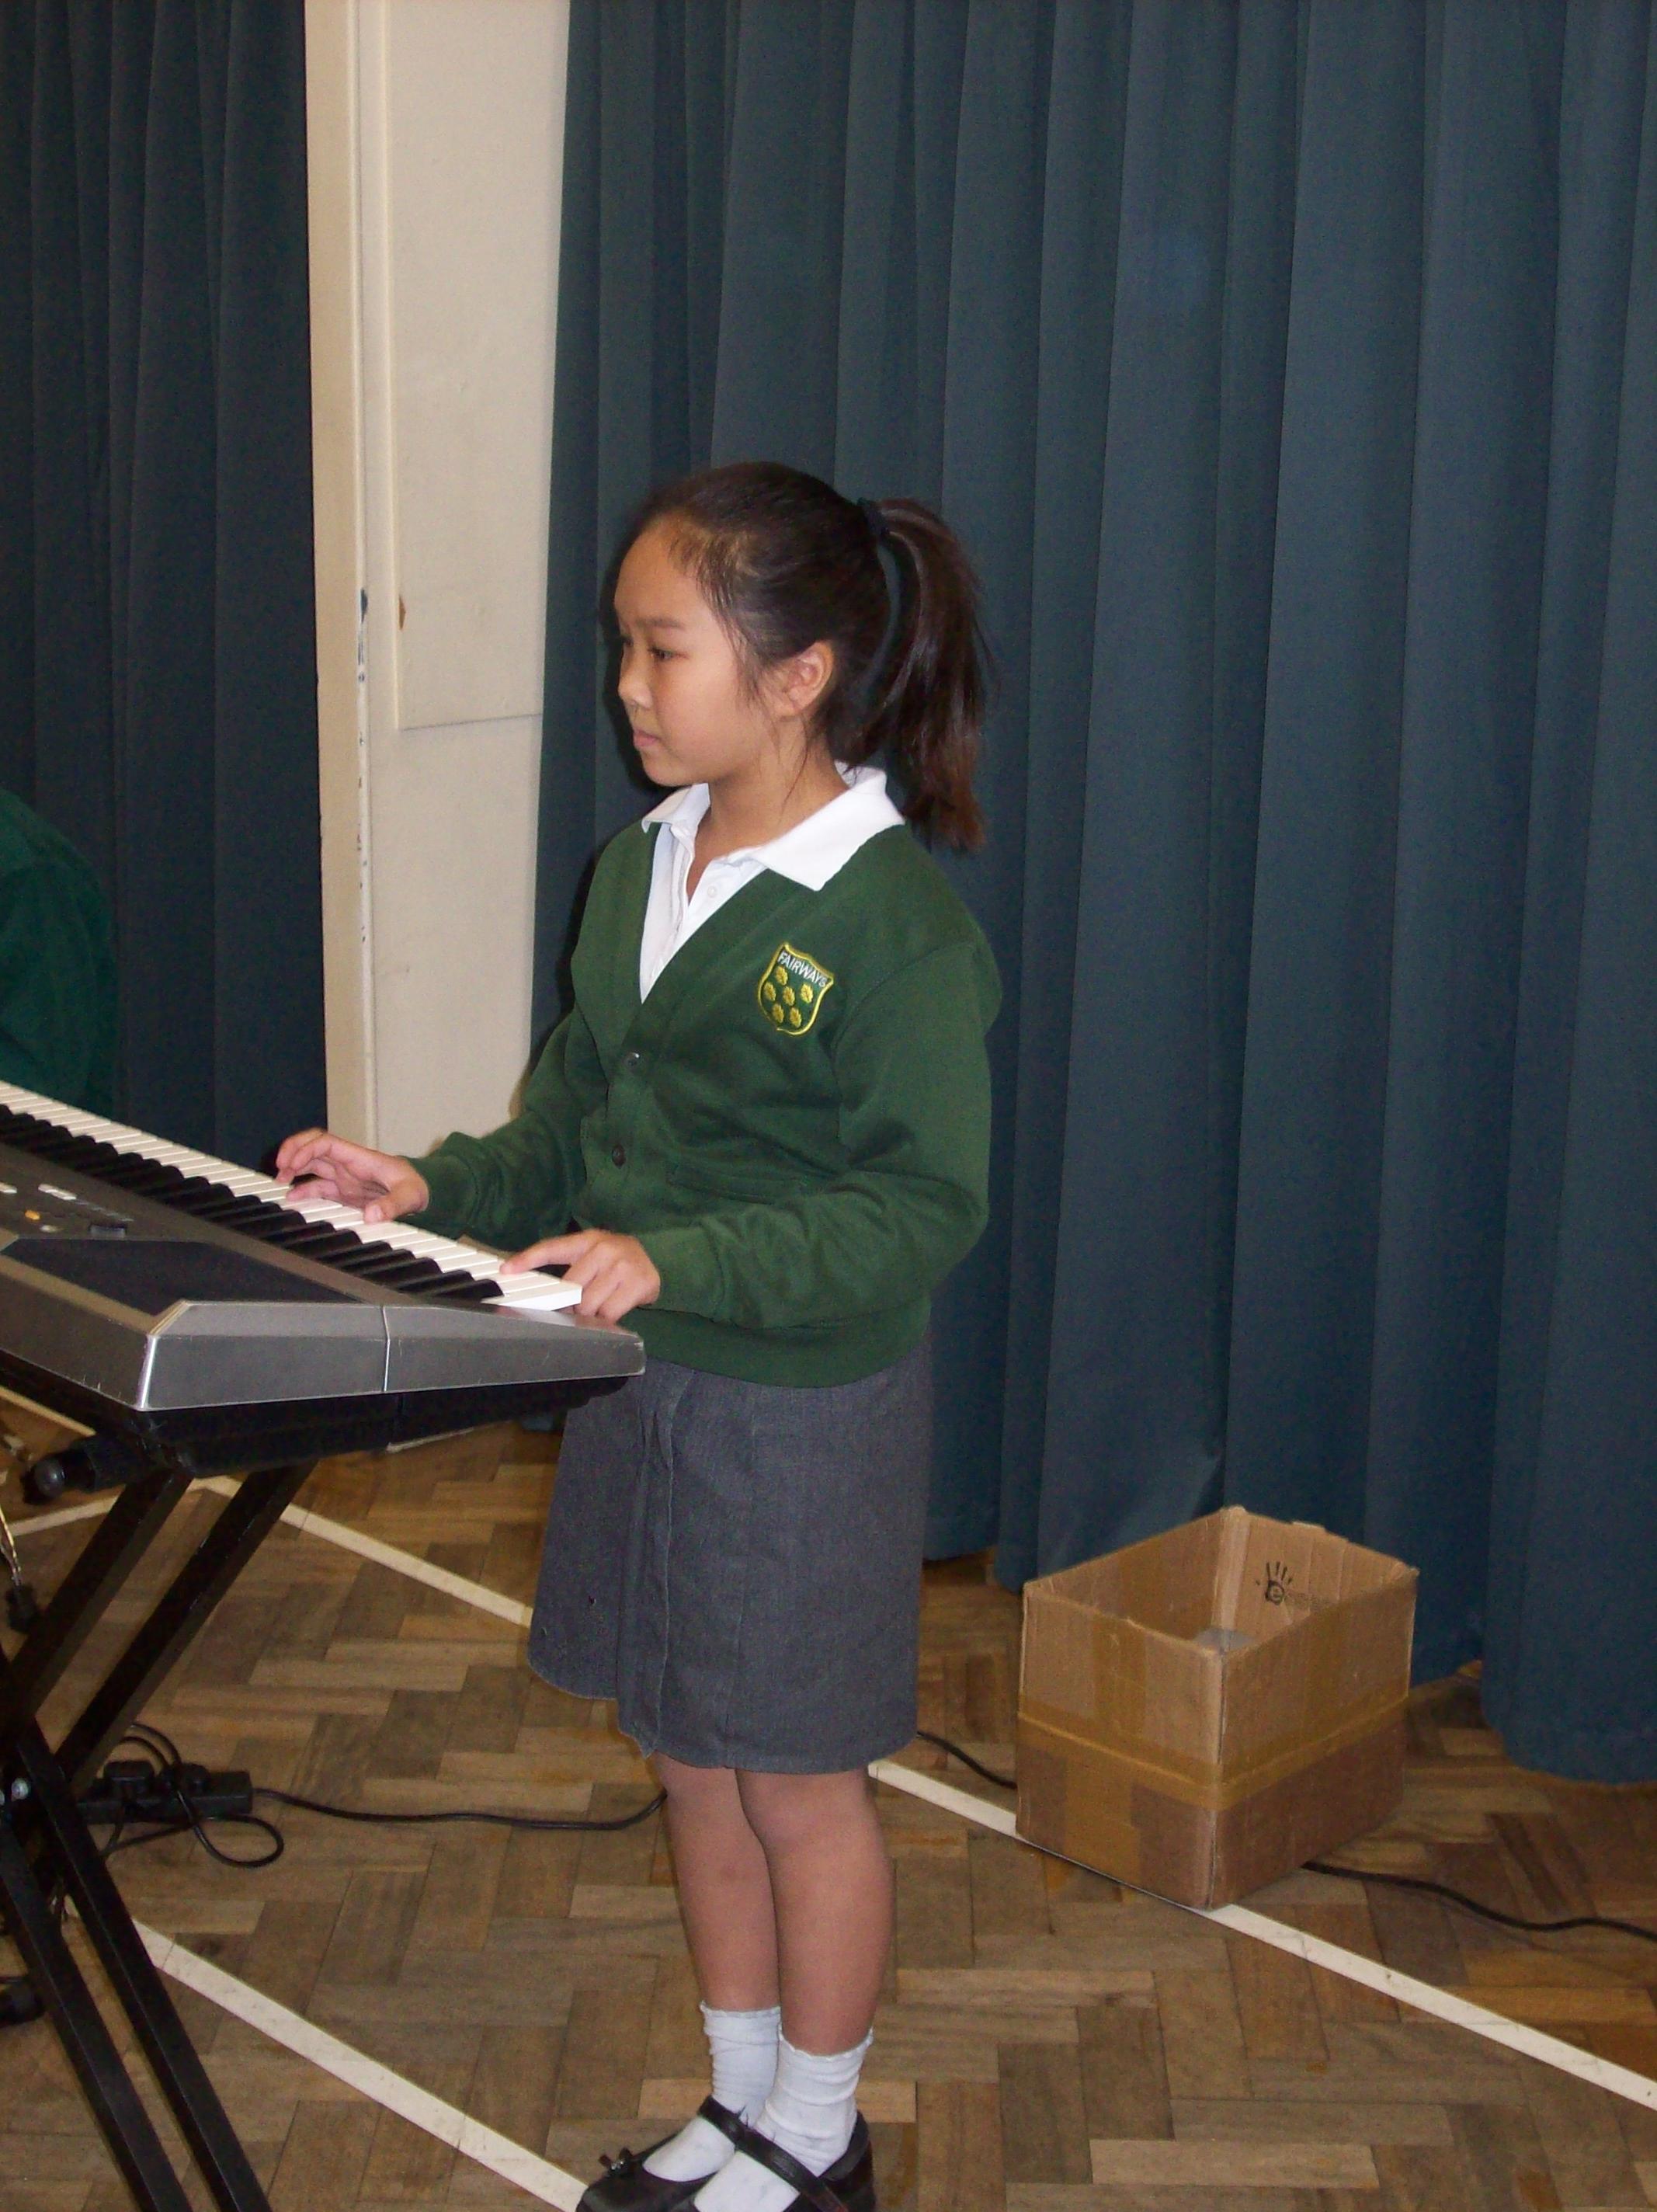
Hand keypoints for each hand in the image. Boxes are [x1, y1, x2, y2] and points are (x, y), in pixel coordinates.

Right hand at [275, 1128, 429, 1224]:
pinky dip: (303, 1190)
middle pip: (313, 1147)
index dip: (305, 1149)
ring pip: (312, 1165)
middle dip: (292, 1152)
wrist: (424, 1193)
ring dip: (294, 1169)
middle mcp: (348, 1164)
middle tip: (278, 1168)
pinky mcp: (344, 1192)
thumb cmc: (418, 1187)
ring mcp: (345, 1177)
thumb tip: (372, 1216)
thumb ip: (392, 1205)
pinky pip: (318, 1186)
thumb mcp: (410, 1195)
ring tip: (279, 1182)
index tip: (291, 1163)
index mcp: (360, 1158)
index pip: (326, 1142)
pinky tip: (292, 1198)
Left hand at [502, 1229, 660, 1323]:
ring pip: (589, 1305)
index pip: (552, 1248)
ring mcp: (622, 1266)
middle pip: (571, 1289)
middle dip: (573, 1303)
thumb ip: (568, 1267)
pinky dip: (607, 1318)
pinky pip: (609, 1313)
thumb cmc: (614, 1261)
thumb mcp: (590, 1255)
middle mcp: (603, 1249)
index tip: (507, 1270)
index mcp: (587, 1240)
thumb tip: (537, 1289)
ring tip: (601, 1303)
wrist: (654, 1259)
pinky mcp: (639, 1283)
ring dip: (590, 1313)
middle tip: (582, 1303)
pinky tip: (615, 1307)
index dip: (528, 1258)